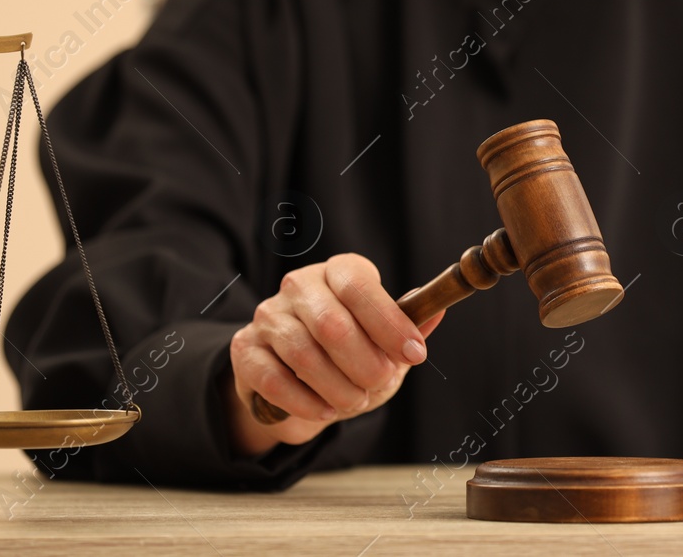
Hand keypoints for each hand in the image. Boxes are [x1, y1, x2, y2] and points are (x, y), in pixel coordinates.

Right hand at [226, 253, 444, 455]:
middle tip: (380, 382)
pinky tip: (324, 410)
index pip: (359, 285)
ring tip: (354, 400)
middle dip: (364, 363)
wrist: (295, 386)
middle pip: (331, 323)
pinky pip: (275, 380)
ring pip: (303, 353)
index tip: (414, 354)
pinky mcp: (246, 350)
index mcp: (338, 272)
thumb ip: (408, 328)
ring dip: (337, 387)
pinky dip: (306, 403)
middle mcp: (299, 286)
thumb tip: (436, 312)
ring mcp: (268, 316)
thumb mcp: (384, 343)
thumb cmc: (348, 357)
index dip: (389, 322)